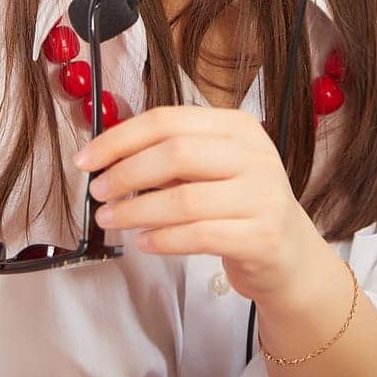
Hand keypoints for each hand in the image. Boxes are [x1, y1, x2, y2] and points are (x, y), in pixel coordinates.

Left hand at [75, 104, 320, 305]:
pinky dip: (163, 239)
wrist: (290, 256)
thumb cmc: (238, 207)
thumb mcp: (211, 169)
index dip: (120, 138)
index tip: (87, 159)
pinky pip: (200, 236)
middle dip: (125, 173)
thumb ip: (169, 155)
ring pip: (184, 199)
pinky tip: (143, 243)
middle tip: (98, 192)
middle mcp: (255, 155)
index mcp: (238, 127)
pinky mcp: (263, 237)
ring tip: (110, 219)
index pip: (168, 120)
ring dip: (136, 211)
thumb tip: (105, 153)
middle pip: (176, 153)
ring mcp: (264, 195)